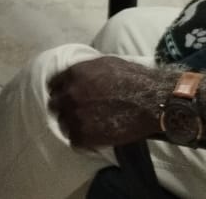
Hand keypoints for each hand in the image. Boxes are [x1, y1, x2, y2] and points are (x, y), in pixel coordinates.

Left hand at [47, 57, 170, 148]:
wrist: (151, 100)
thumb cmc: (134, 78)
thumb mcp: (106, 63)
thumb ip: (86, 71)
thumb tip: (79, 77)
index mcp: (74, 73)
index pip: (53, 84)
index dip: (61, 90)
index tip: (68, 96)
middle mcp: (69, 94)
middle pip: (55, 105)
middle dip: (64, 108)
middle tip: (77, 113)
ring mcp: (75, 116)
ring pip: (63, 125)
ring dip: (72, 126)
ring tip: (88, 127)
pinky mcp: (84, 136)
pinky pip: (74, 142)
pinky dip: (82, 142)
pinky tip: (93, 138)